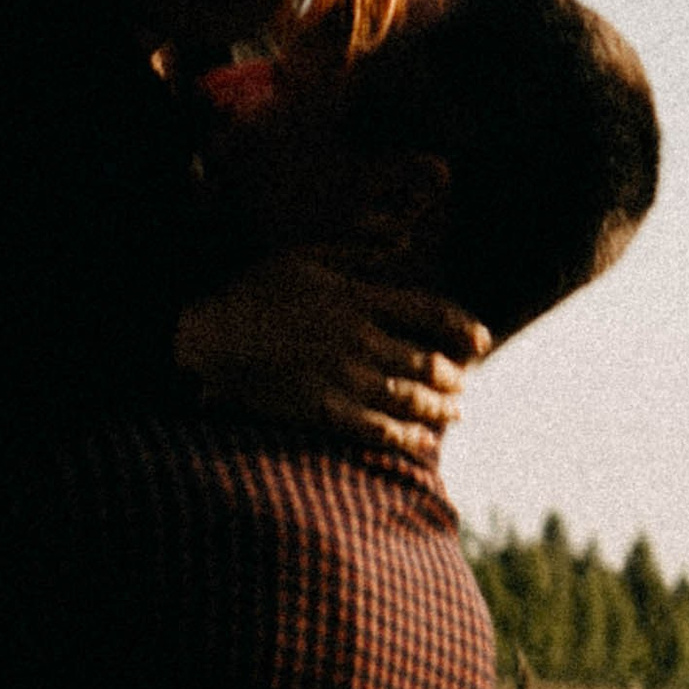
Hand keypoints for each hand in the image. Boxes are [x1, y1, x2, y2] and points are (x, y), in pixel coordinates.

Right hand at [175, 249, 489, 460]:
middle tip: (463, 385)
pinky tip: (422, 445)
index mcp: (358, 298)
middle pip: (427, 362)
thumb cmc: (250, 291)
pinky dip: (407, 439)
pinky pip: (378, 430)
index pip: (431, 311)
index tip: (482, 342)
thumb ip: (355, 250)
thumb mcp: (303, 256)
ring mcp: (342, 377)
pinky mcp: (323, 410)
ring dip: (439, 409)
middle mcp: (358, 338)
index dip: (465, 328)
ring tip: (452, 414)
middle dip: (453, 377)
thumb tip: (401, 243)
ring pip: (410, 398)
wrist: (207, 335)